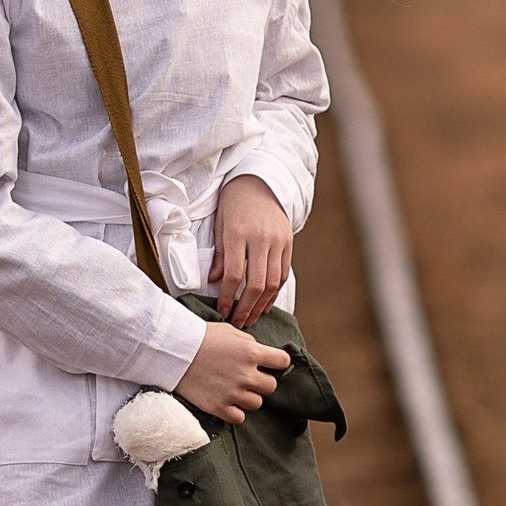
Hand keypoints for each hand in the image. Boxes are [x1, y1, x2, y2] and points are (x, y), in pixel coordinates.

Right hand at [175, 322, 291, 425]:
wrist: (172, 351)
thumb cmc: (200, 336)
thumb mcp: (229, 331)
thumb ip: (248, 343)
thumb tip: (259, 352)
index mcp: (251, 352)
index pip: (282, 361)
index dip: (277, 362)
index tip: (269, 364)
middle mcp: (246, 374)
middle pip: (271, 386)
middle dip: (262, 382)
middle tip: (248, 377)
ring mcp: (233, 393)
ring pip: (256, 403)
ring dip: (248, 397)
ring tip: (234, 389)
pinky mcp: (219, 407)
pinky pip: (239, 418)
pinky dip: (235, 412)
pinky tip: (227, 402)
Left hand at [210, 174, 292, 329]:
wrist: (258, 182)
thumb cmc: (233, 204)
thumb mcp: (220, 226)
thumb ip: (220, 255)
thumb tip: (216, 282)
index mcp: (239, 234)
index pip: (234, 275)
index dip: (228, 298)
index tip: (222, 311)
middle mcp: (261, 239)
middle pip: (256, 283)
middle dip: (246, 308)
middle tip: (237, 323)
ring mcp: (278, 241)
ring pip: (273, 282)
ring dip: (261, 305)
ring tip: (251, 318)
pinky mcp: (289, 242)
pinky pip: (283, 273)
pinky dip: (275, 292)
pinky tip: (265, 304)